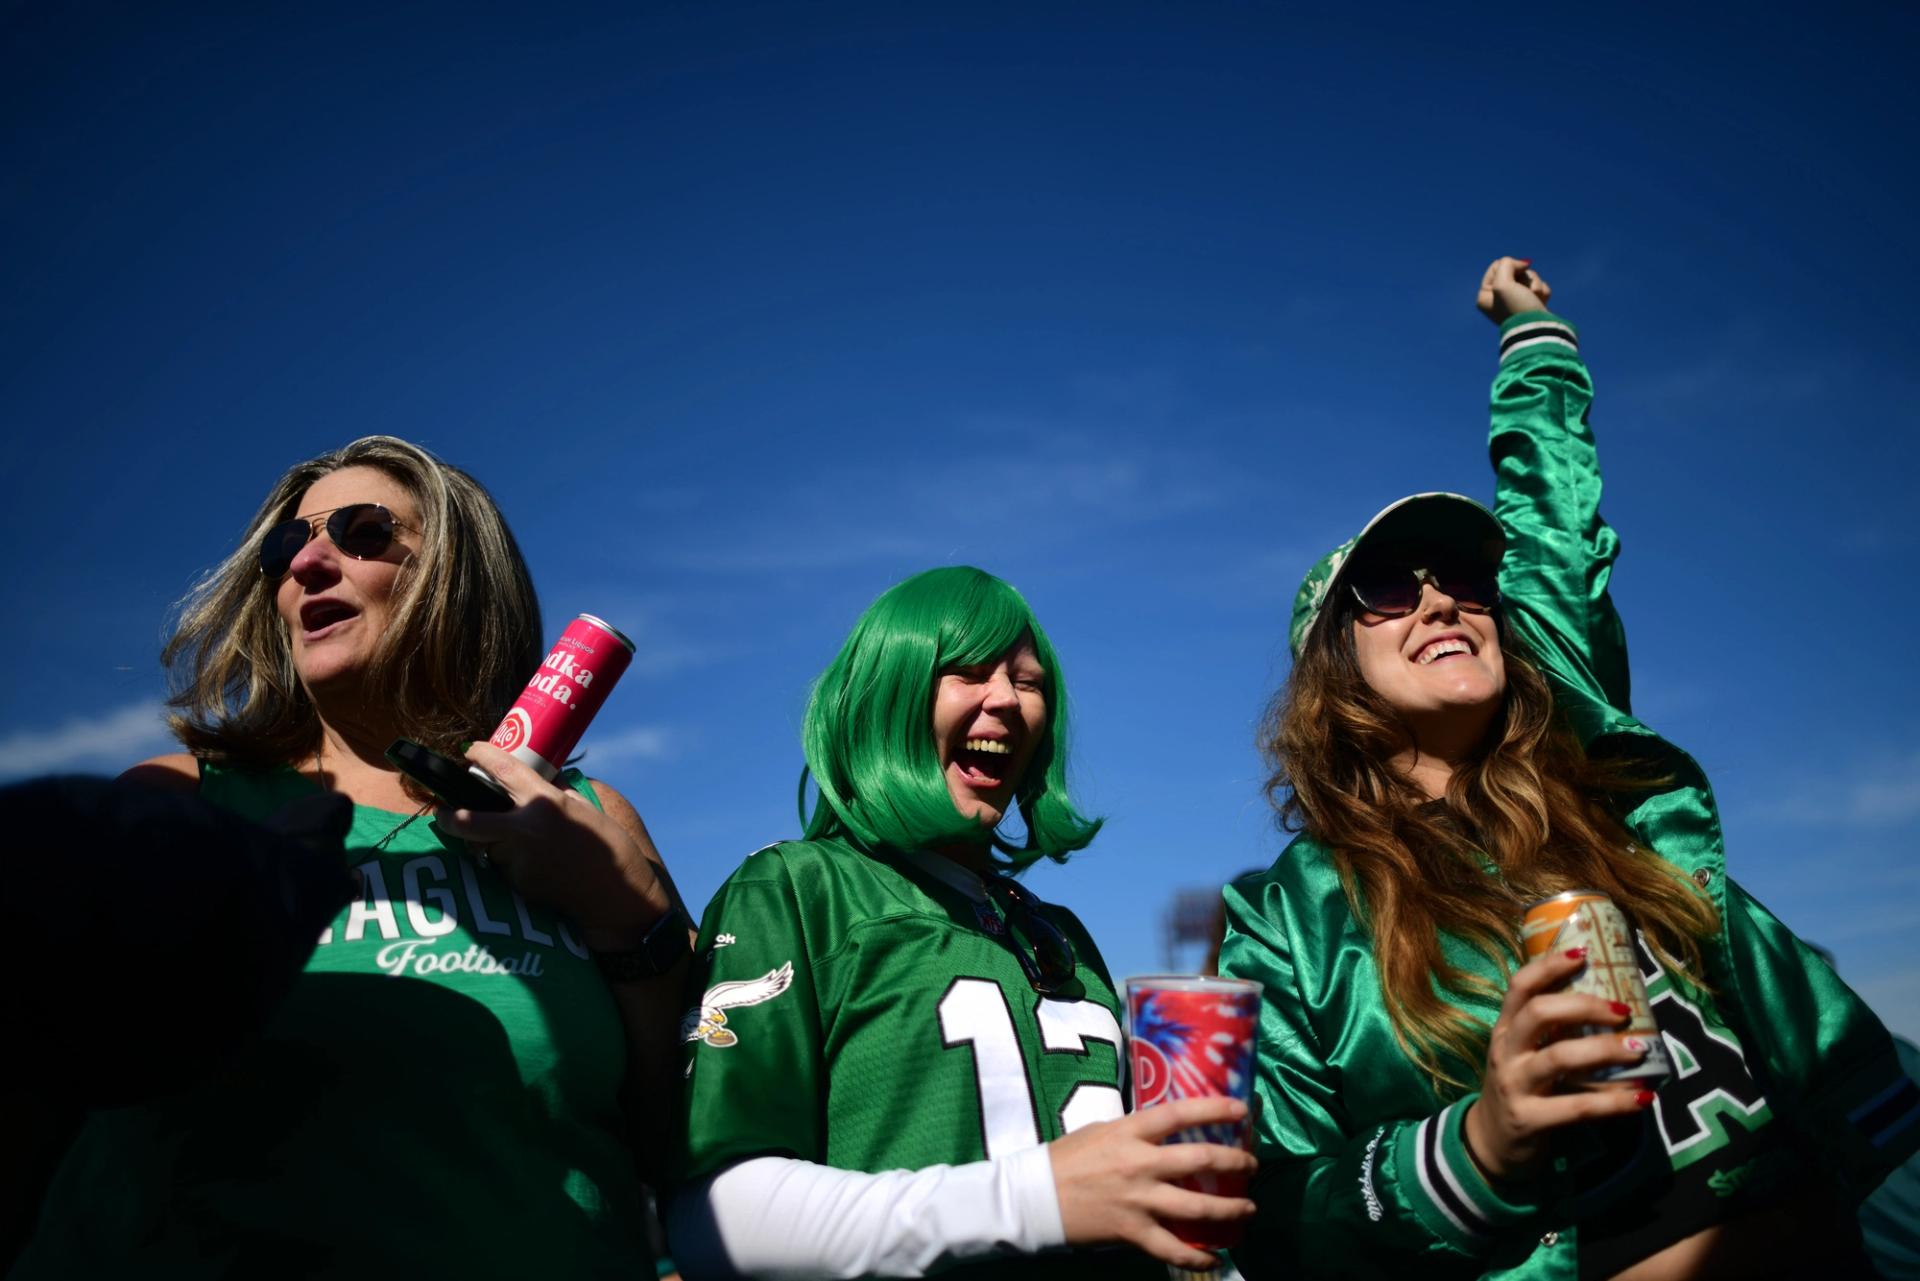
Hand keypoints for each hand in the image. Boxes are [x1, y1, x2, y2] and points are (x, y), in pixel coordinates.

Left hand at [433, 742, 673, 948]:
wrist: (618, 894)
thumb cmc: (609, 847)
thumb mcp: (584, 809)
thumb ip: (556, 795)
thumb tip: (539, 780)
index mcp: (545, 803)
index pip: (502, 770)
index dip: (480, 756)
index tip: (469, 750)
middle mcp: (525, 830)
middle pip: (468, 821)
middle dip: (449, 818)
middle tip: (443, 814)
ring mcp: (519, 860)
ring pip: (490, 847)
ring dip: (497, 845)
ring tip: (530, 849)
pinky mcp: (519, 885)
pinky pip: (506, 869)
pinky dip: (516, 865)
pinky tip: (542, 868)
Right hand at [1048, 1096, 1256, 1269]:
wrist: (1034, 1196)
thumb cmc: (1067, 1158)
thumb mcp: (1101, 1131)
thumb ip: (1135, 1131)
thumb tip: (1166, 1130)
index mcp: (1129, 1132)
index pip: (1179, 1113)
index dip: (1214, 1109)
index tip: (1242, 1109)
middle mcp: (1139, 1163)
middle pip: (1199, 1159)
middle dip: (1234, 1161)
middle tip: (1251, 1164)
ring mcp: (1137, 1199)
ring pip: (1196, 1207)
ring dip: (1229, 1209)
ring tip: (1248, 1209)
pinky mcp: (1131, 1230)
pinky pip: (1172, 1248)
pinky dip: (1196, 1257)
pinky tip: (1214, 1259)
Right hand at [1463, 946, 1656, 1182]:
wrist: (1491, 1144)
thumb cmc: (1522, 1088)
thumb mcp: (1525, 1053)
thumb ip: (1553, 1031)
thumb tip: (1612, 1001)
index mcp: (1506, 1029)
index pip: (1520, 987)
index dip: (1549, 966)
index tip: (1583, 952)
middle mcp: (1506, 1051)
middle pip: (1539, 1014)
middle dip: (1584, 1006)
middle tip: (1623, 1010)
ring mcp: (1515, 1085)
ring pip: (1559, 1058)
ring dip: (1604, 1050)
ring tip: (1640, 1048)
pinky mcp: (1530, 1119)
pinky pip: (1577, 1108)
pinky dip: (1614, 1102)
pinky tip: (1643, 1097)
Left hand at [1477, 256, 1552, 323]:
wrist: (1538, 330)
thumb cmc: (1517, 308)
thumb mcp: (1503, 283)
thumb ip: (1506, 265)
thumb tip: (1523, 264)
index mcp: (1484, 295)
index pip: (1497, 266)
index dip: (1510, 266)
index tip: (1517, 274)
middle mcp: (1498, 299)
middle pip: (1515, 271)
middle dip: (1525, 277)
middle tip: (1526, 290)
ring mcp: (1515, 302)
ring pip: (1529, 277)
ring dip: (1535, 284)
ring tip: (1535, 297)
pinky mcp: (1531, 305)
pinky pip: (1539, 287)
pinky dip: (1543, 292)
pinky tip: (1541, 303)